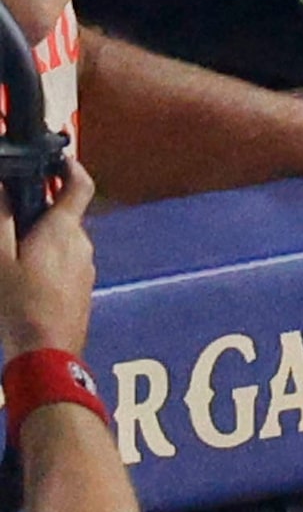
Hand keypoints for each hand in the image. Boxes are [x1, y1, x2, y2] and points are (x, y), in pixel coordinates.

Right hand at [0, 160, 95, 360]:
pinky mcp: (81, 286)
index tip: (54, 159)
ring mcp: (85, 267)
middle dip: (37, 210)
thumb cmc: (21, 306)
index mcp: (64, 230)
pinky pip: (64, 262)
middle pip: (63, 214)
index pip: (79, 184)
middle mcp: (81, 244)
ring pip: (61, 240)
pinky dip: (44, 259)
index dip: (69, 166)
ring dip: (38, 238)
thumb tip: (1, 187)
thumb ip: (2, 219)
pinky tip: (22, 279)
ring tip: (9, 255)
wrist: (47, 352)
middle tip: (9, 217)